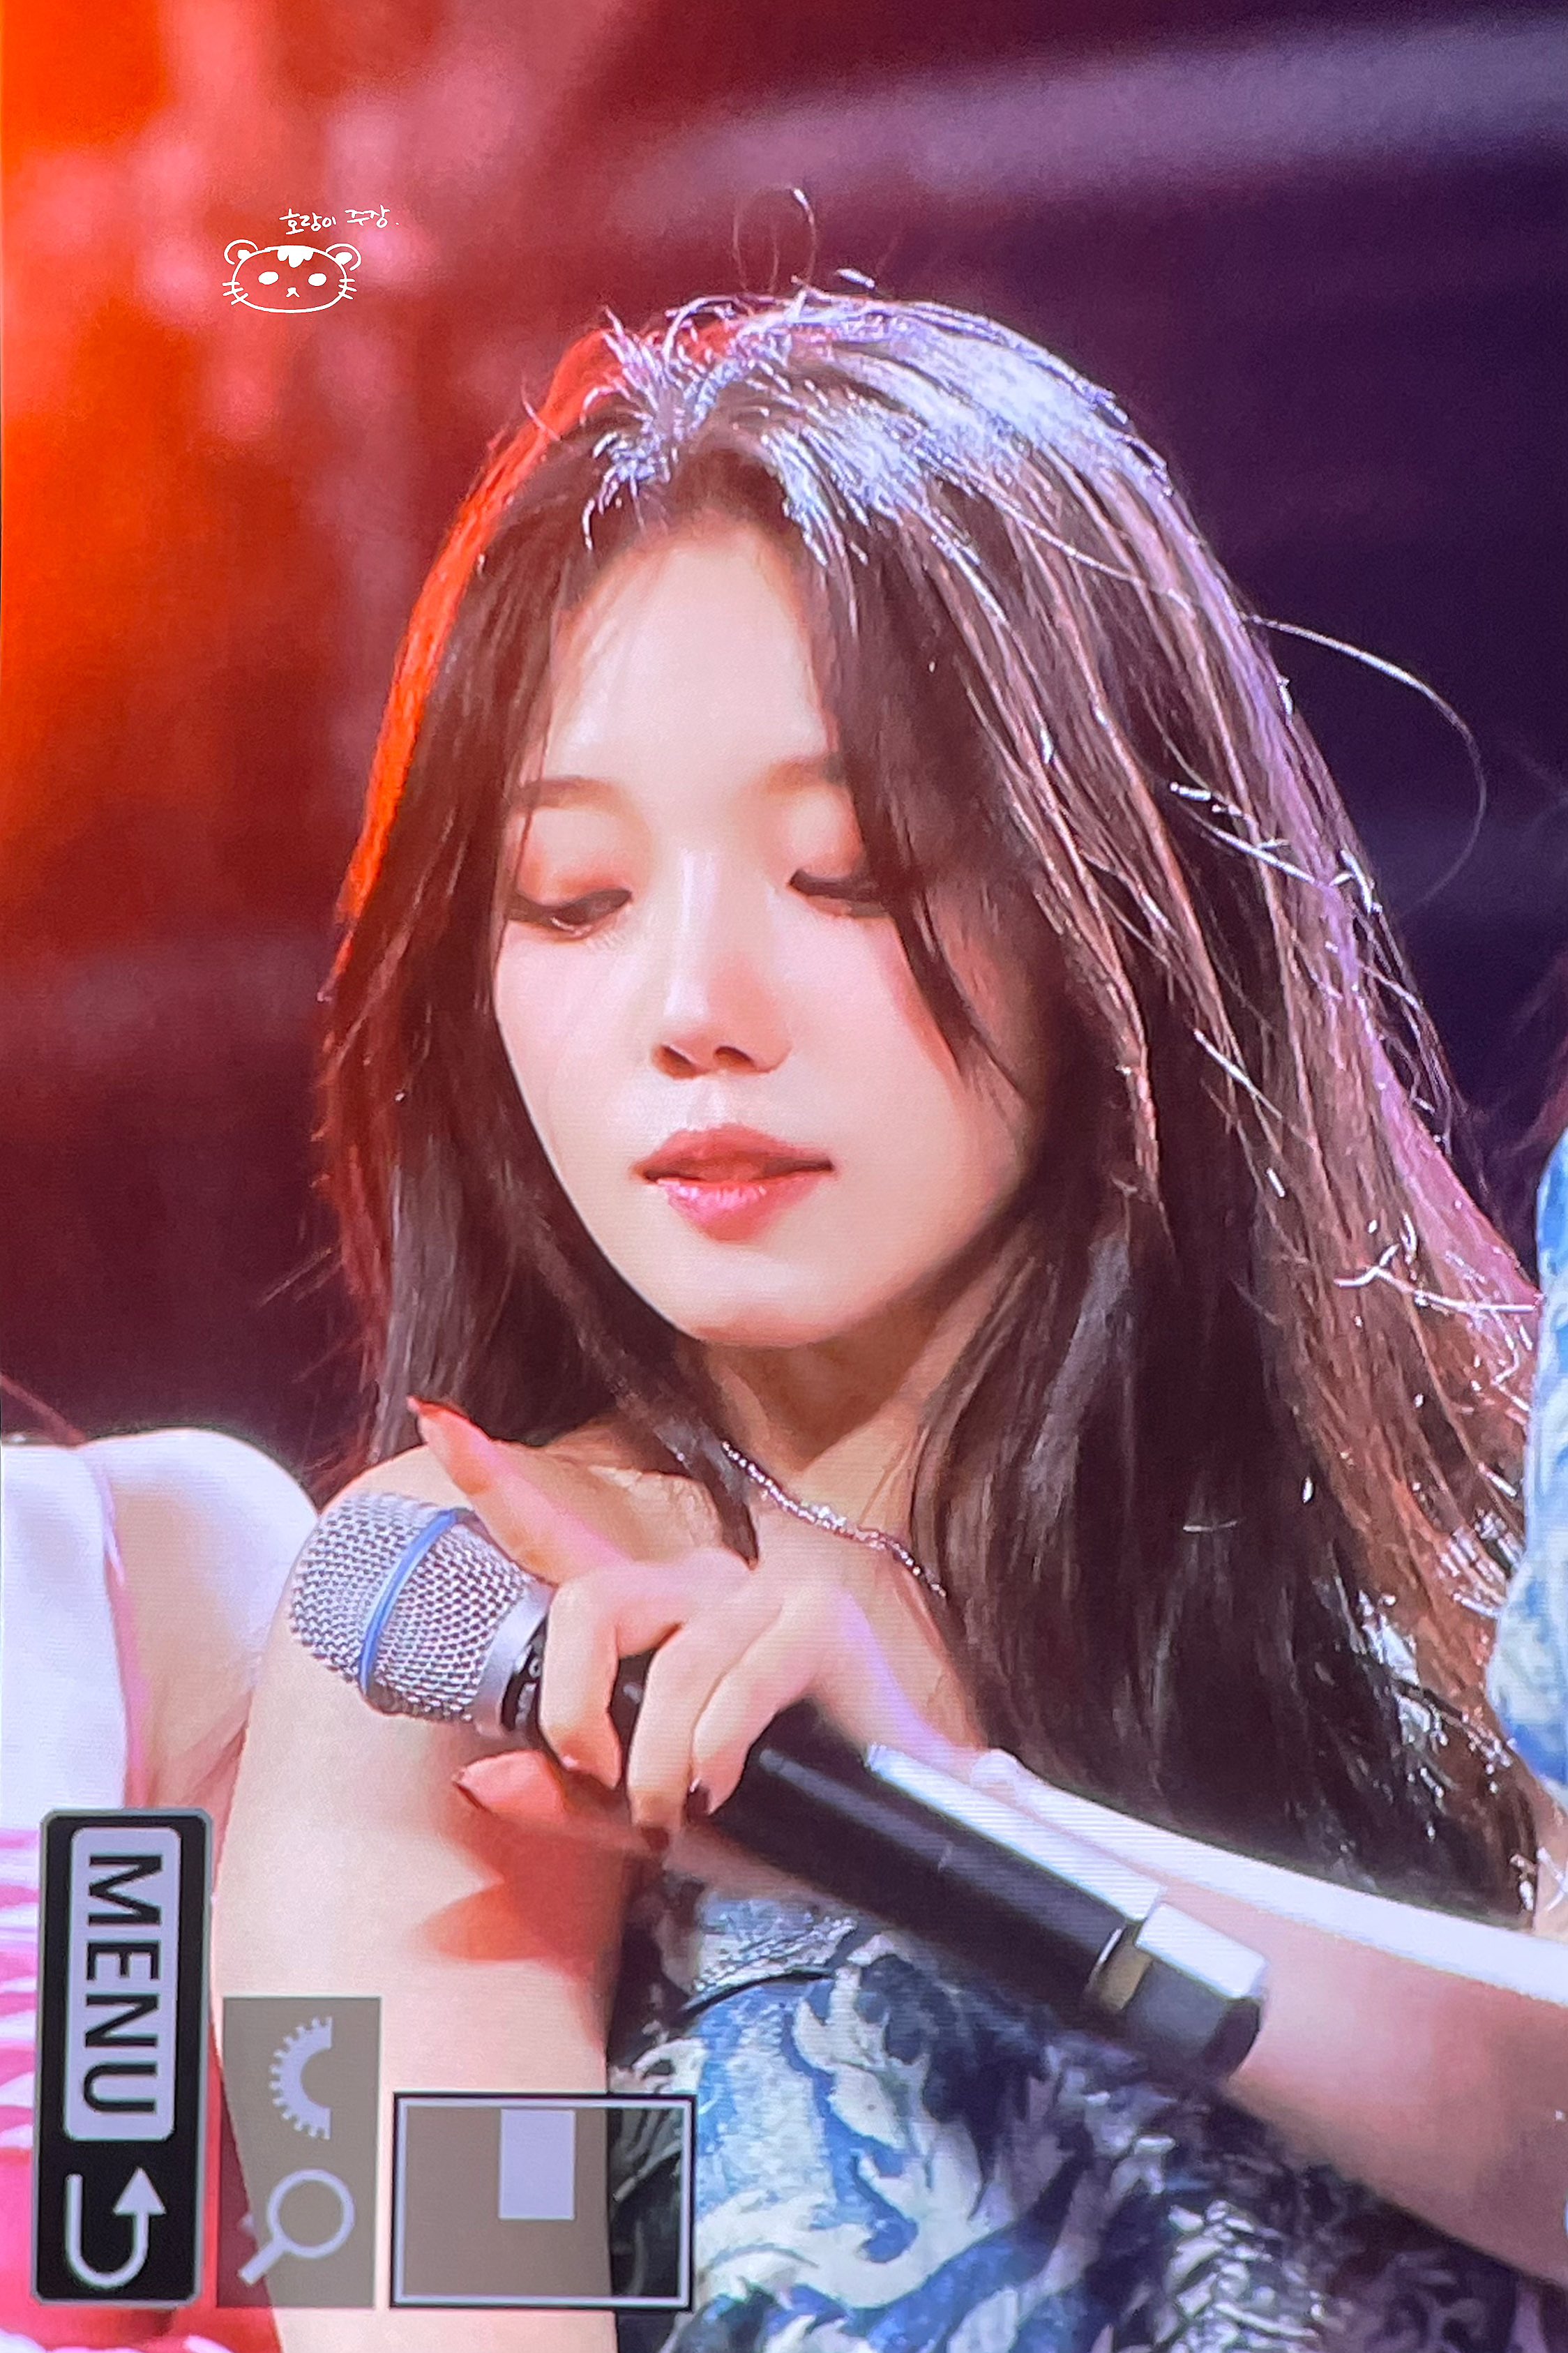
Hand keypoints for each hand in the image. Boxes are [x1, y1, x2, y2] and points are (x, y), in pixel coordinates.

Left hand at [411, 1402, 977, 1872]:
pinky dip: (711, 1753)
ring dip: (655, 1764)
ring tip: (675, 1811)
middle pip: (590, 1603)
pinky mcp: (817, 1618)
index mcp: (651, 1618)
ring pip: (666, 1665)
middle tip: (598, 1778)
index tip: (435, 1419)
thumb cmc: (765, 1815)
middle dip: (571, 1707)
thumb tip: (479, 1778)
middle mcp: (701, 1586)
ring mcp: (761, 1594)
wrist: (879, 1844)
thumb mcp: (643, 1819)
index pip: (560, 1542)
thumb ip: (564, 1798)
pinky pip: (730, 1685)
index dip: (495, 1482)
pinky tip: (720, 1788)